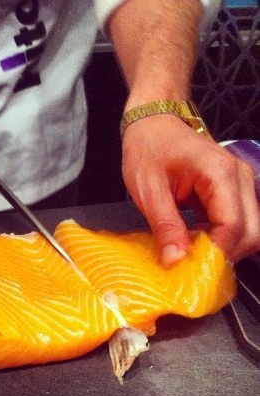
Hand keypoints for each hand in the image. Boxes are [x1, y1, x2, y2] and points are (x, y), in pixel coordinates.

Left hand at [122, 114, 259, 264]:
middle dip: (225, 255)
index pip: (234, 226)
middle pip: (252, 232)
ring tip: (192, 255)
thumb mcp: (148, 190)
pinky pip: (237, 222)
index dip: (217, 254)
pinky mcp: (232, 190)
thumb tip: (176, 260)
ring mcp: (239, 183)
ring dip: (224, 248)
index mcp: (219, 174)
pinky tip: (195, 242)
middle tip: (193, 267)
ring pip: (249, 229)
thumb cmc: (148, 148)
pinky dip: (220, 237)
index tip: (194, 271)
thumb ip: (165, 226)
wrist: (152, 122)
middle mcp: (239, 178)